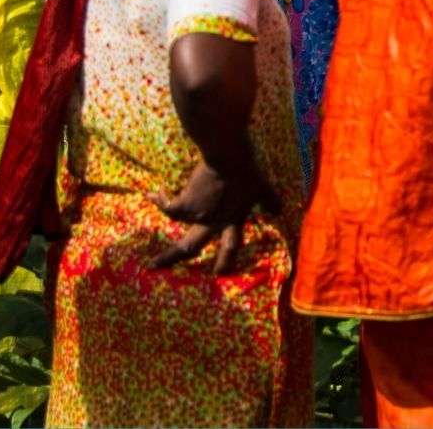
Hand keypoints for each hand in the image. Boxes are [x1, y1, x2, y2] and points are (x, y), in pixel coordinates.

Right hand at [150, 160, 280, 273]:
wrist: (229, 158)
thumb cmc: (248, 171)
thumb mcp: (263, 187)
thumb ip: (270, 200)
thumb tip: (280, 211)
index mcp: (232, 219)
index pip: (230, 245)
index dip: (225, 260)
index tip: (218, 274)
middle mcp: (213, 221)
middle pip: (191, 246)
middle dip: (173, 259)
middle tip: (153, 268)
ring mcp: (198, 214)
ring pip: (177, 222)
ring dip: (166, 217)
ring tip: (155, 212)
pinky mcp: (186, 202)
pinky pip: (168, 206)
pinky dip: (159, 199)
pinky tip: (152, 194)